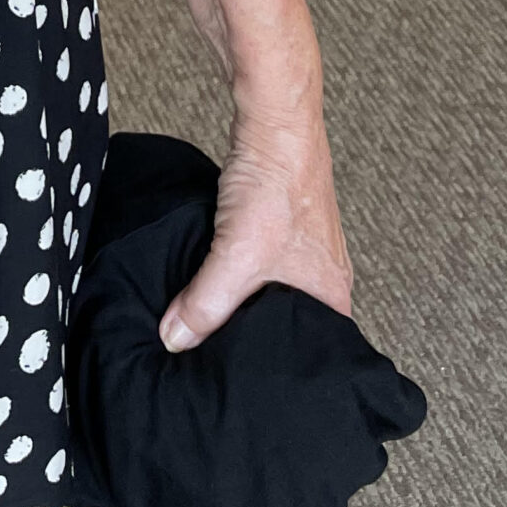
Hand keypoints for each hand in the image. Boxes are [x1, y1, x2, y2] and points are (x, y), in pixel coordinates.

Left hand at [159, 109, 353, 352]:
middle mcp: (324, 275)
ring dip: (244, 302)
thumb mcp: (237, 257)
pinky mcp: (279, 224)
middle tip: (223, 359)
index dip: (281, 369)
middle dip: (257, 338)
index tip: (247, 383)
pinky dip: (237, 272)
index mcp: (331, 295)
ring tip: (214, 324)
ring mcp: (303, 248)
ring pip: (270, 291)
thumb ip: (205, 304)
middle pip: (288, 324)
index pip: (313, 354)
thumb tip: (174, 341)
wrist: (274, 122)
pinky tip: (214, 277)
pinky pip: (258, 263)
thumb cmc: (277, 186)